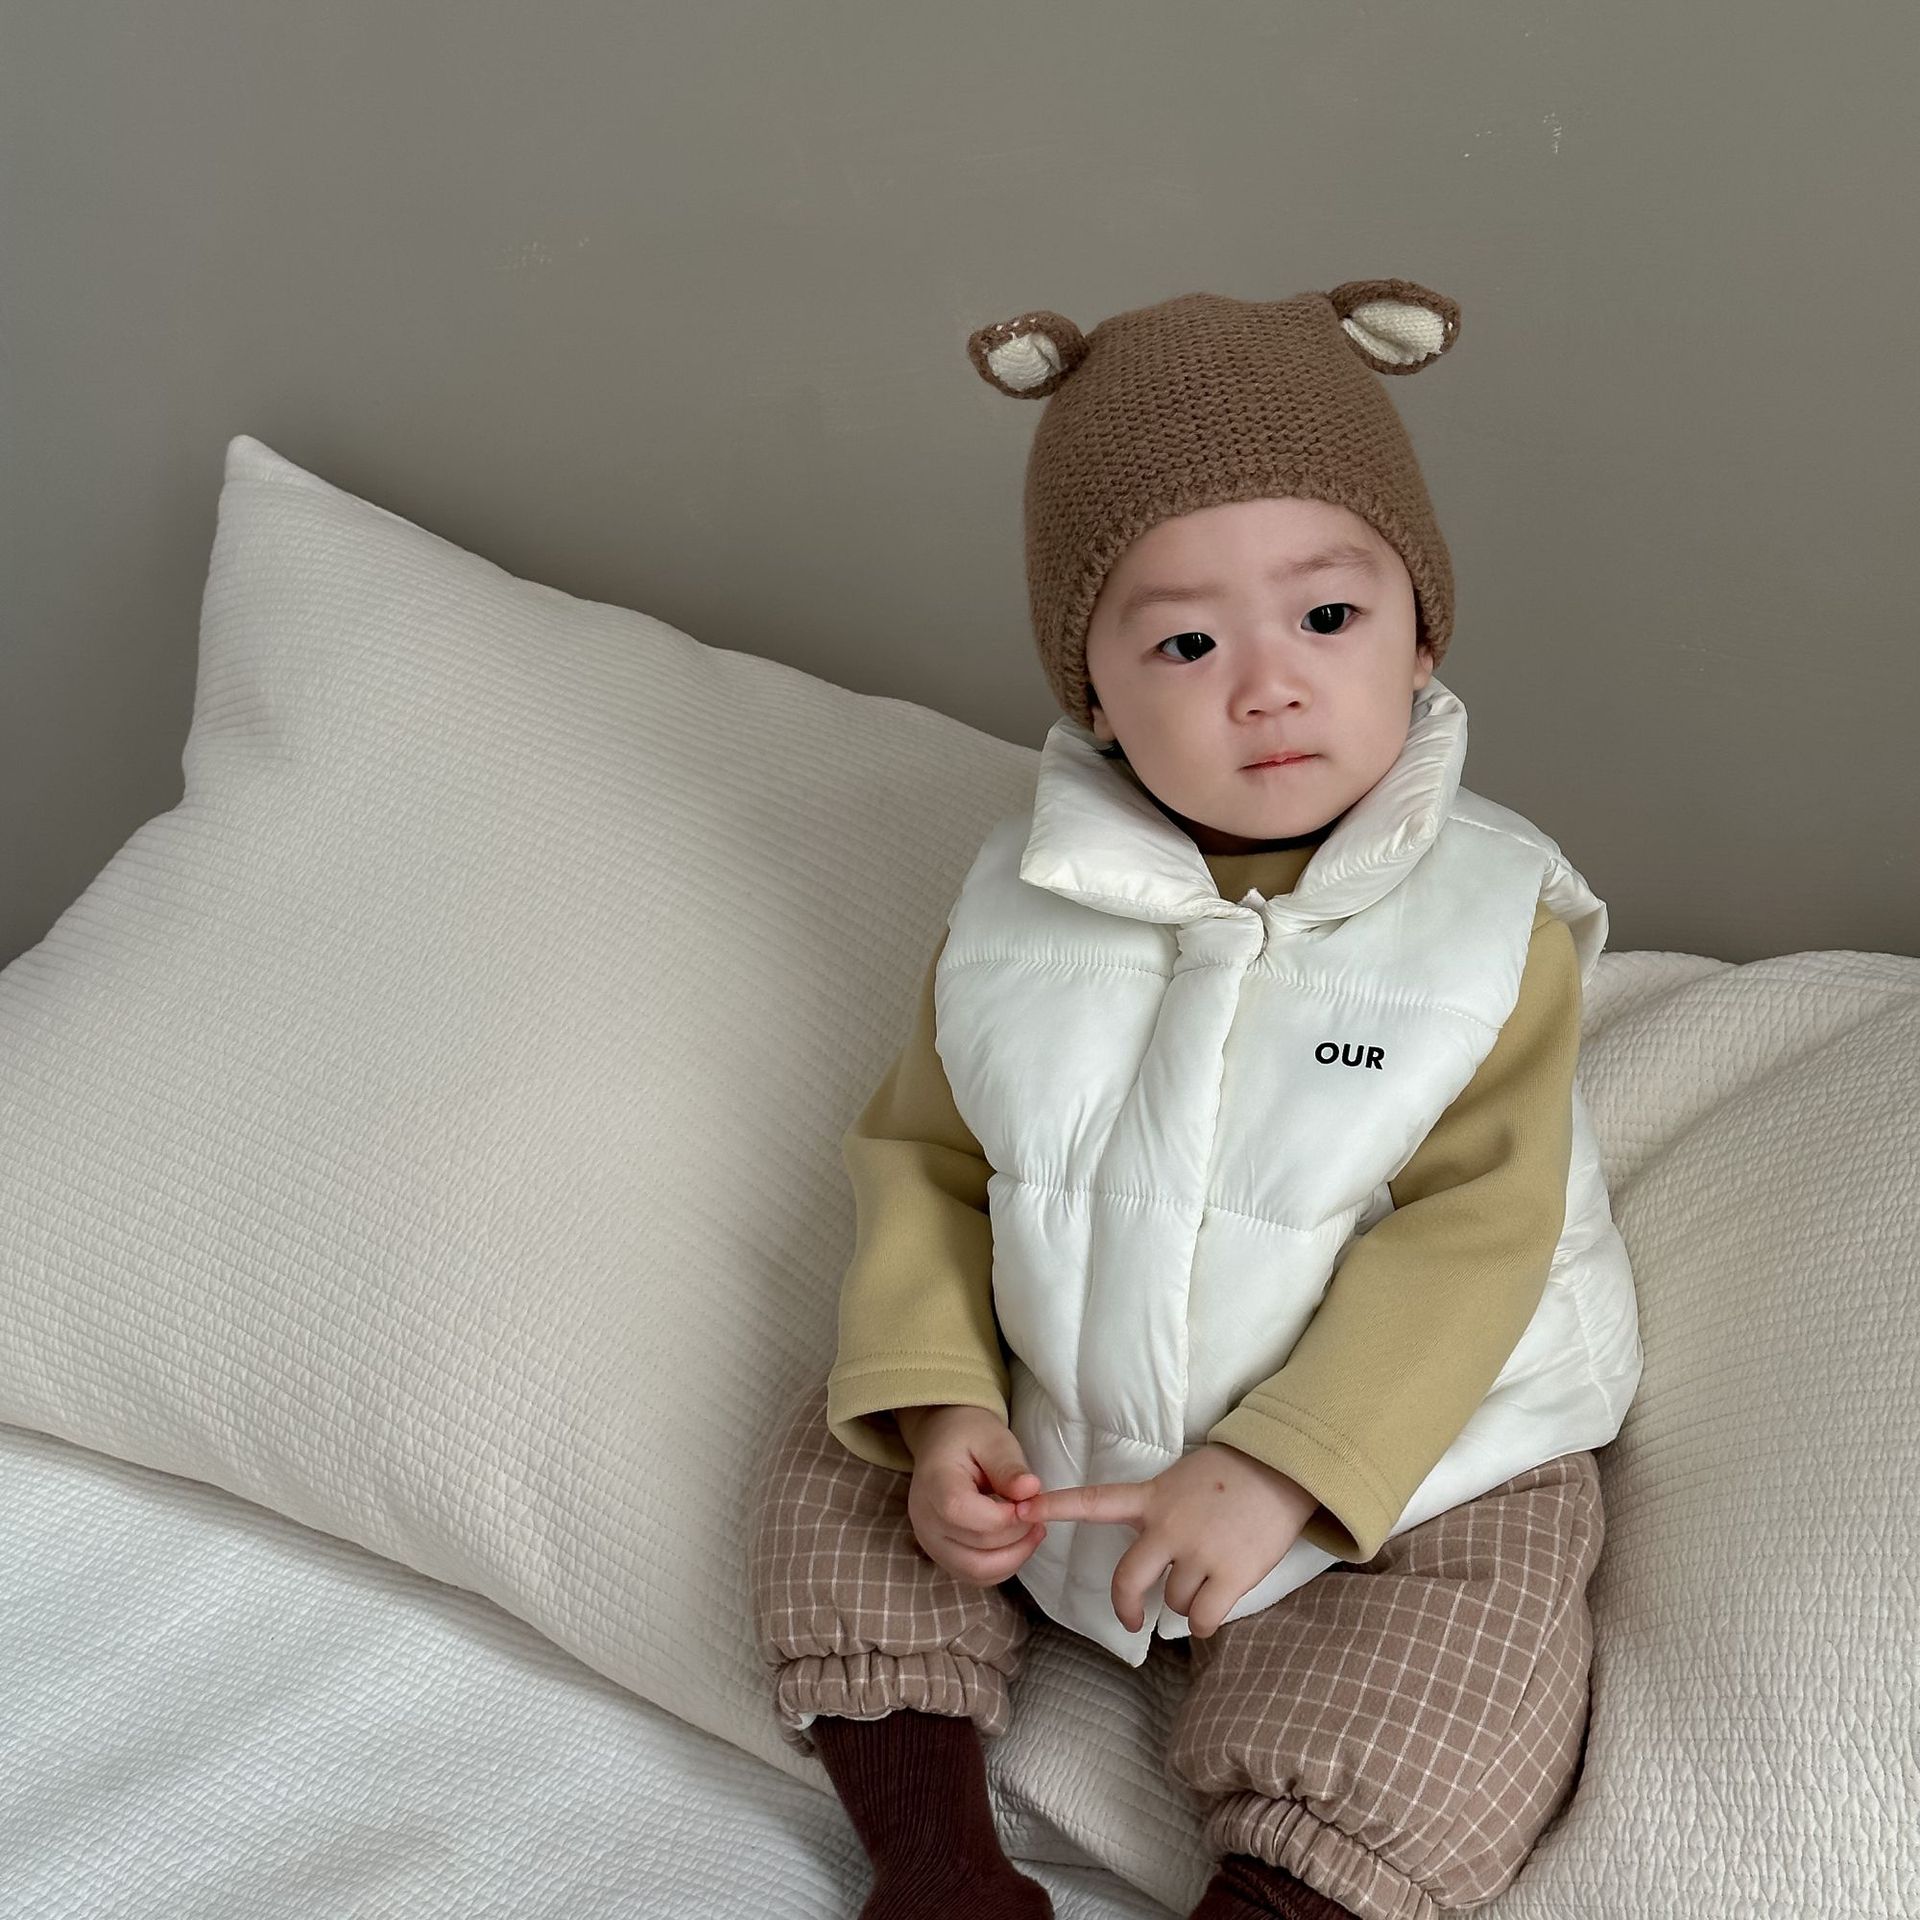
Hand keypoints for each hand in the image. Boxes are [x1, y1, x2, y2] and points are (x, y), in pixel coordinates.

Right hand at [900, 1405, 1049, 1588]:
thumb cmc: (969, 1436)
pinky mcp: (941, 1555)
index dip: (1004, 1517)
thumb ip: (1010, 1467)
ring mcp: (930, 1542)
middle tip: (1039, 1515)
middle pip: (975, 1548)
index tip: (1029, 1500)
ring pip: (976, 1571)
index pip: (963, 1513)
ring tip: (1033, 1531)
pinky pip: (974, 1575)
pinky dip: (1002, 1567)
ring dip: (1014, 1557)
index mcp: (934, 1483)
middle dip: (1017, 1537)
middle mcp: (925, 1519)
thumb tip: (1031, 1491)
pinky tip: (1018, 1543)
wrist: (943, 1441)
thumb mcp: (994, 1440)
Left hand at [1013, 1443, 1318, 1638]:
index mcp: (1152, 1498)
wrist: (1282, 1469)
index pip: (1094, 1502)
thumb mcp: (1182, 1480)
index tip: (1020, 1510)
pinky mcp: (1229, 1574)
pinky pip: (1201, 1620)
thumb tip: (1151, 1557)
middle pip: (1128, 1582)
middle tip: (1133, 1618)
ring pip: (1173, 1603)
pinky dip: (1204, 1623)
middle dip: (1126, 1607)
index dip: (1056, 1507)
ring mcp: (1197, 1552)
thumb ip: (1158, 1511)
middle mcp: (1167, 1526)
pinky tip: (1215, 1609)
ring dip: (1186, 1602)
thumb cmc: (1232, 1476)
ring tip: (1210, 1577)